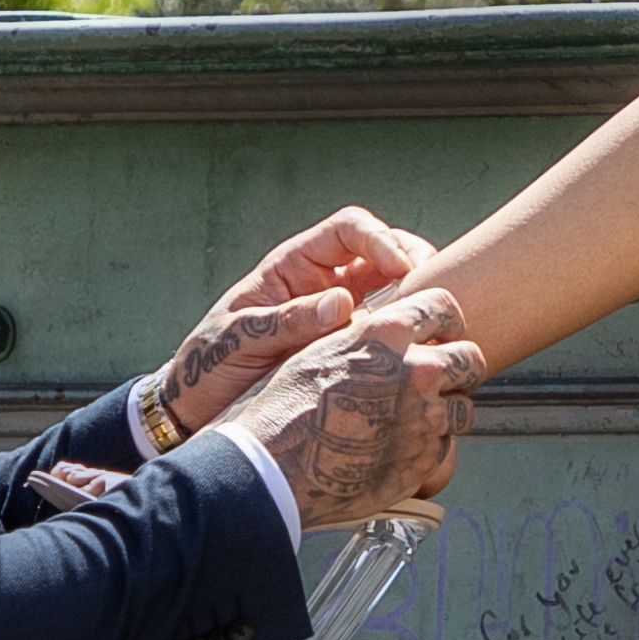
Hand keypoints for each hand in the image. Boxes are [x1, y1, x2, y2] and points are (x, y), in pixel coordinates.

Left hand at [156, 205, 434, 447]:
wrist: (200, 409)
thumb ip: (286, 321)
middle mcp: (324, 284)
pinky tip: (423, 354)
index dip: (380, 239)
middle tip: (434, 294)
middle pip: (385, 253)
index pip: (349, 229)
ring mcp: (341, 317)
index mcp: (294, 266)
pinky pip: (389, 333)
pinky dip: (411, 337)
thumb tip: (342, 305)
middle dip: (415, 264)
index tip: (400, 268)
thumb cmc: (210, 365)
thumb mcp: (238, 340)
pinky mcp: (350, 349)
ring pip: (396, 292)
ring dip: (420, 302)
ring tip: (437, 326)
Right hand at [226, 286, 483, 532]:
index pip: (446, 308)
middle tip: (442, 379)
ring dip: (447, 412)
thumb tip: (389, 335)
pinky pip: (445, 448)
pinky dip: (429, 449)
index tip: (443, 332)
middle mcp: (416, 370)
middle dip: (460, 368)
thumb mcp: (320, 349)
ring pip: (464, 408)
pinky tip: (399, 450)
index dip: (447, 320)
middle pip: (471, 358)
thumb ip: (367, 339)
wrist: (274, 467)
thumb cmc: (284, 408)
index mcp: (387, 333)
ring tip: (417, 420)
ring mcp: (425, 418)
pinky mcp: (424, 459)